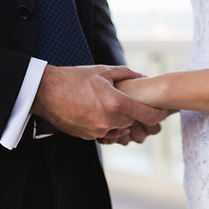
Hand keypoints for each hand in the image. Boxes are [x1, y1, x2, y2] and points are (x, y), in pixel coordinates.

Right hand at [30, 65, 169, 140]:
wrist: (45, 92)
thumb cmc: (73, 78)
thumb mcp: (102, 71)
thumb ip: (126, 74)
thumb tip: (142, 77)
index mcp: (117, 104)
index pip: (147, 115)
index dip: (158, 114)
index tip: (162, 112)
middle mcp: (109, 121)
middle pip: (132, 121)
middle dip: (133, 113)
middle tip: (129, 102)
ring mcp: (97, 131)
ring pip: (118, 128)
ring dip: (117, 119)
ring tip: (106, 104)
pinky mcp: (87, 136)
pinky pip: (103, 132)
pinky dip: (104, 124)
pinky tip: (94, 110)